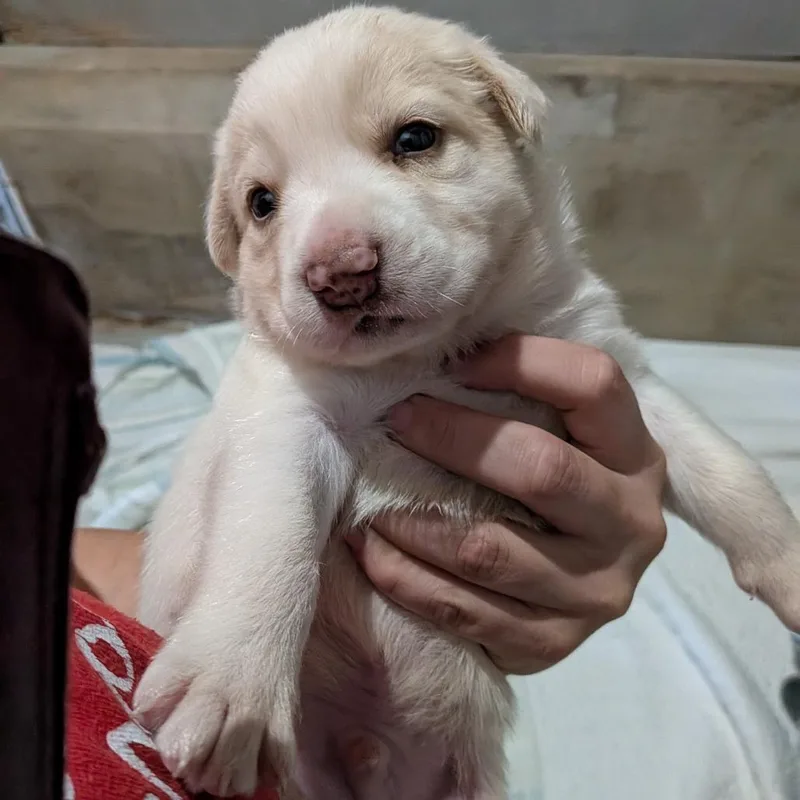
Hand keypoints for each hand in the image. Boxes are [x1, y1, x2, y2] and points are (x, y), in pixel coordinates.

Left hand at [347, 335, 666, 673]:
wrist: (571, 581)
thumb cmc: (548, 482)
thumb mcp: (562, 432)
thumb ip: (527, 390)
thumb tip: (439, 341)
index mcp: (637, 455)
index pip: (593, 384)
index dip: (521, 361)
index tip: (456, 363)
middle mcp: (631, 524)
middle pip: (540, 469)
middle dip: (452, 438)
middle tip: (396, 420)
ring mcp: (597, 592)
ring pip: (488, 551)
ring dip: (412, 517)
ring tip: (366, 494)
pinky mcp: (554, 642)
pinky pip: (464, 611)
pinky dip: (404, 577)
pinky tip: (370, 548)